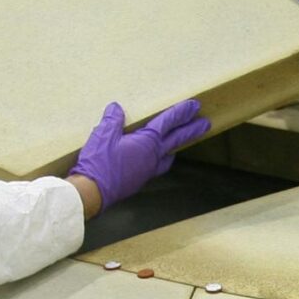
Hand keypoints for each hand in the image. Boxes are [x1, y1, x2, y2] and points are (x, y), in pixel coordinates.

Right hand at [67, 98, 211, 211]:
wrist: (92, 193)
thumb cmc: (99, 163)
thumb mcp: (103, 135)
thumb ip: (112, 120)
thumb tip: (116, 108)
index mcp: (146, 142)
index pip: (168, 123)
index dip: (181, 113)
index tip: (194, 106)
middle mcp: (152, 157)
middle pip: (176, 140)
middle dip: (191, 130)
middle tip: (205, 124)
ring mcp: (147, 170)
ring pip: (167, 156)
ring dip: (175, 147)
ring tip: (179, 142)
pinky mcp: (139, 180)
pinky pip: (156, 166)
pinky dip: (161, 159)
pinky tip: (154, 158)